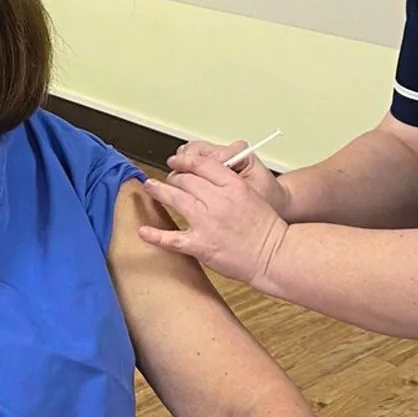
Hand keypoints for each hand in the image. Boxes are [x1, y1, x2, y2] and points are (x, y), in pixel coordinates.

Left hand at [139, 152, 288, 287]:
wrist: (274, 255)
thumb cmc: (265, 228)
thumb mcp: (251, 194)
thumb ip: (228, 183)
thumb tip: (205, 176)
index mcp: (233, 185)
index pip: (202, 164)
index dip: (184, 161)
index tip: (175, 161)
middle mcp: (218, 200)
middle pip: (186, 180)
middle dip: (173, 177)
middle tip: (165, 179)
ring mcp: (208, 222)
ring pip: (176, 199)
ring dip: (159, 191)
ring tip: (149, 187)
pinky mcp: (201, 245)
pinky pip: (172, 238)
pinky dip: (156, 235)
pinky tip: (143, 230)